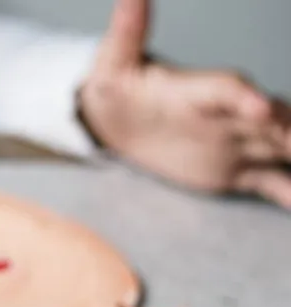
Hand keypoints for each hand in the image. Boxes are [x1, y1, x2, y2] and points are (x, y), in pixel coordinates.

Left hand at [79, 0, 290, 207]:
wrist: (117, 119)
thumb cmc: (116, 86)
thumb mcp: (112, 63)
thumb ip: (125, 34)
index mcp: (198, 89)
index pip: (227, 89)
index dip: (245, 98)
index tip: (261, 109)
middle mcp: (230, 114)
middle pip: (273, 119)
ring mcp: (238, 141)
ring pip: (283, 148)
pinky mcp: (236, 169)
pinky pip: (272, 182)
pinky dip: (290, 193)